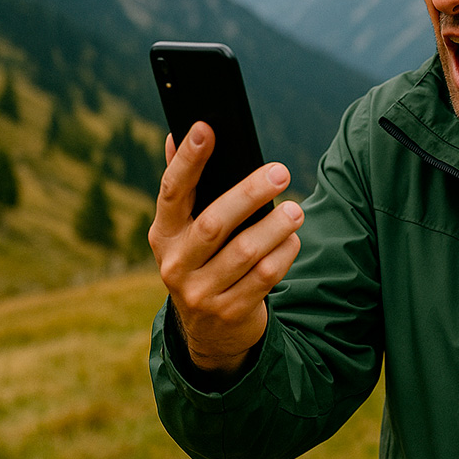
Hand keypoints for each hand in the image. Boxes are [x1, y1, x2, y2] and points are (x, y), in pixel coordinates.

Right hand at [149, 121, 303, 375]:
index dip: (188, 159)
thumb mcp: (185, 230)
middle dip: (249, 194)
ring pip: (245, 254)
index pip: (172, 190)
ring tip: (296, 210)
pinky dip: (283, 254)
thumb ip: (184, 186)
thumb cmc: (203, 260)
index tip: (206, 127)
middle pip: (214, 224)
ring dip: (275, 227)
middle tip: (281, 171)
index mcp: (162, 234)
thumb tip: (175, 133)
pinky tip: (293, 239)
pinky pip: (264, 277)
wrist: (210, 331)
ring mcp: (201, 292)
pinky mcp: (230, 312)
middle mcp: (175, 264)